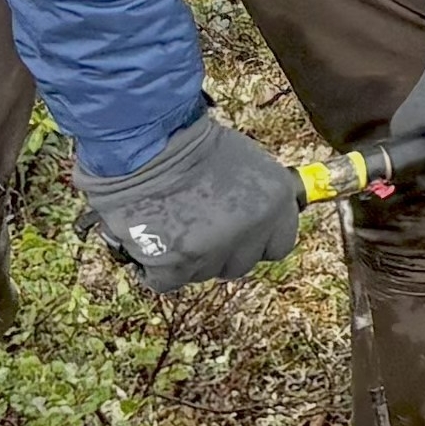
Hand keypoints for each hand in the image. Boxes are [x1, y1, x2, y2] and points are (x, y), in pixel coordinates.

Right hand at [76, 112, 304, 295]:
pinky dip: (158, 268)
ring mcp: (215, 251)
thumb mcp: (246, 161)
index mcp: (276, 202)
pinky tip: (150, 241)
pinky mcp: (176, 266)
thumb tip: (260, 220)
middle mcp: (252, 230)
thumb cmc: (190, 145)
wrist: (145, 144)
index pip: (280, 245)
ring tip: (169, 223)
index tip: (240, 233)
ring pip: (205, 273)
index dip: (256, 239)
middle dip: (222, 250)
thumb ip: (258, 197)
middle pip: (241, 264)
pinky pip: (170, 280)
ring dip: (189, 257)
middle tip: (197, 225)